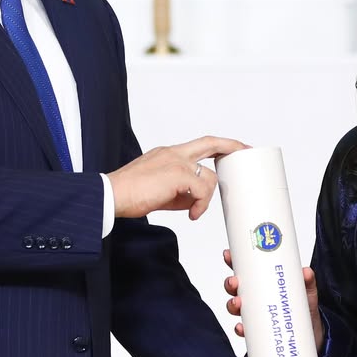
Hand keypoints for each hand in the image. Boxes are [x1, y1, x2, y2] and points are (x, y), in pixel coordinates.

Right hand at [106, 136, 246, 219]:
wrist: (111, 195)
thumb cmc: (128, 195)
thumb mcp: (160, 192)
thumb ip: (180, 192)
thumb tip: (195, 201)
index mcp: (167, 154)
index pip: (197, 146)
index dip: (216, 147)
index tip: (228, 152)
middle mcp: (173, 153)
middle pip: (210, 142)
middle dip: (231, 146)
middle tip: (245, 151)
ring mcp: (176, 161)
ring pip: (208, 176)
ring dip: (206, 197)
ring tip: (194, 211)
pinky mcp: (178, 173)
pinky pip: (202, 189)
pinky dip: (201, 204)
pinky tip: (192, 214)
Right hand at [223, 250, 323, 350]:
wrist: (310, 335)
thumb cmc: (303, 310)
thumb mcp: (306, 293)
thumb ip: (307, 282)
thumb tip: (306, 272)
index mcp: (264, 285)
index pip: (245, 271)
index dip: (233, 262)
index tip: (228, 255)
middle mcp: (256, 299)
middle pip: (235, 289)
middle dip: (231, 284)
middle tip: (235, 282)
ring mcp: (255, 316)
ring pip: (236, 308)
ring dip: (232, 304)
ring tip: (238, 303)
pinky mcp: (258, 332)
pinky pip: (244, 330)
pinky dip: (240, 329)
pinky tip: (242, 327)